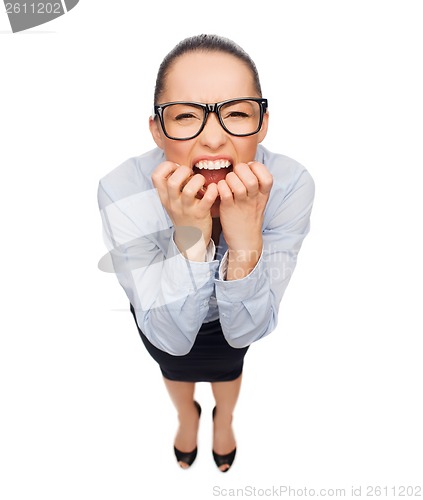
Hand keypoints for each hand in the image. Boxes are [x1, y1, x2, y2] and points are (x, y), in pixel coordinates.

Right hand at [152, 161, 218, 259]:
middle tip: (191, 174)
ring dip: (199, 180)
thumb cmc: (184, 215)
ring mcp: (186, 209)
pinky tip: (213, 189)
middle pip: (173, 181)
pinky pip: (207, 199)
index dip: (166, 166)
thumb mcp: (172, 201)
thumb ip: (172, 185)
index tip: (176, 168)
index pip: (156, 176)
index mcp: (165, 197)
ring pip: (190, 190)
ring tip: (202, 182)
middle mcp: (173, 203)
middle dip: (184, 171)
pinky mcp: (200, 214)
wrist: (191, 239)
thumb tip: (178, 165)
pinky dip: (213, 190)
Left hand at [217, 162, 272, 278]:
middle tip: (236, 174)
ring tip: (227, 182)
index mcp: (263, 195)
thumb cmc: (249, 216)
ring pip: (237, 185)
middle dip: (241, 170)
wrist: (245, 240)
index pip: (268, 177)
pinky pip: (224, 192)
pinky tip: (221, 189)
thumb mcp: (259, 200)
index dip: (258, 168)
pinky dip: (221, 186)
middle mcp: (254, 199)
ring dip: (230, 178)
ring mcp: (241, 205)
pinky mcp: (228, 209)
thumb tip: (248, 166)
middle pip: (251, 178)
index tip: (249, 169)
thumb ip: (256, 185)